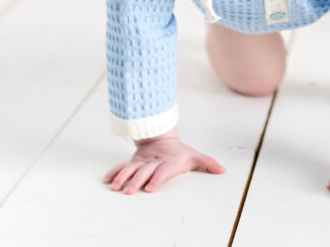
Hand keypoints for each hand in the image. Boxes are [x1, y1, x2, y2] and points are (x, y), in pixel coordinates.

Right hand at [103, 128, 224, 193]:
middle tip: (128, 191)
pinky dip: (114, 172)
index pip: (162, 171)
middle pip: (143, 172)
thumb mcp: (194, 157)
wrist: (163, 138)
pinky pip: (122, 166)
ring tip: (114, 187)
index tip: (150, 187)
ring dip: (122, 178)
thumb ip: (207, 163)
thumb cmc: (180, 153)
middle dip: (136, 181)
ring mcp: (142, 162)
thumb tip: (222, 170)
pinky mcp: (133, 163)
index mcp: (167, 163)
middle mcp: (153, 163)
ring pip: (130, 169)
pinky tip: (106, 180)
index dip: (156, 178)